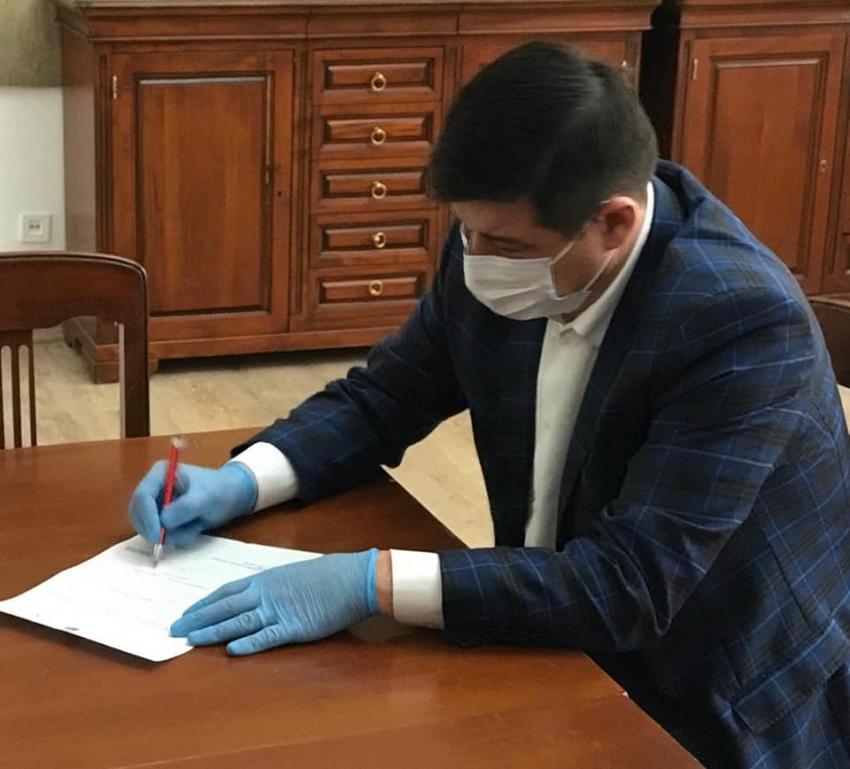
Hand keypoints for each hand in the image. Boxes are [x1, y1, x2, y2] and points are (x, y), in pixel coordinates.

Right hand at [129, 462, 257, 548]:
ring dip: (167, 536)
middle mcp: (155, 489)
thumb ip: (185, 507)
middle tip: (169, 542)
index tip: (157, 534)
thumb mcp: (207, 497)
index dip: (147, 517)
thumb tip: (164, 522)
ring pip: (147, 527)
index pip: (142, 496)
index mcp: (161, 474)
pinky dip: (174, 539)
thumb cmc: (220, 489)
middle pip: (138, 513)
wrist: (232, 496)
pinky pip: (160, 535)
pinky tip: (192, 532)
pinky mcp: (163, 519)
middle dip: (152, 530)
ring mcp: (157, 505)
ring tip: (191, 531)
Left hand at [170, 549, 378, 654]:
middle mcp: (266, 594)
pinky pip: (267, 636)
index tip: (186, 613)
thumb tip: (254, 596)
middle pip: (225, 608)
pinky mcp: (295, 627)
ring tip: (191, 640)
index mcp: (265, 579)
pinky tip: (232, 650)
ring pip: (239, 622)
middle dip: (198, 619)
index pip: (226, 592)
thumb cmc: (326, 574)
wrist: (352, 578)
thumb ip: (271, 587)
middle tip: (175, 630)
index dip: (203, 604)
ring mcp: (279, 610)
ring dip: (213, 631)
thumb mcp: (292, 575)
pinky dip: (249, 643)